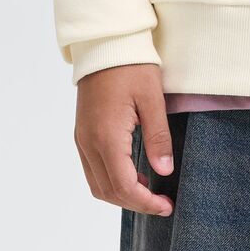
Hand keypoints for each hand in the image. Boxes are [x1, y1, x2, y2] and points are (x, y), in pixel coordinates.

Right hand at [75, 63, 176, 216]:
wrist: (105, 44)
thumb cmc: (132, 67)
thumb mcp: (152, 99)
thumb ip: (158, 137)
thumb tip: (164, 172)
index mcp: (106, 136)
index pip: (123, 186)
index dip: (145, 202)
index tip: (167, 206)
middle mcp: (88, 142)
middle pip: (108, 191)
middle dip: (135, 203)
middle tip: (163, 204)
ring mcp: (81, 138)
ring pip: (97, 184)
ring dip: (122, 195)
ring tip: (150, 192)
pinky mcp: (81, 133)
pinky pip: (92, 169)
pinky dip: (111, 181)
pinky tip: (133, 175)